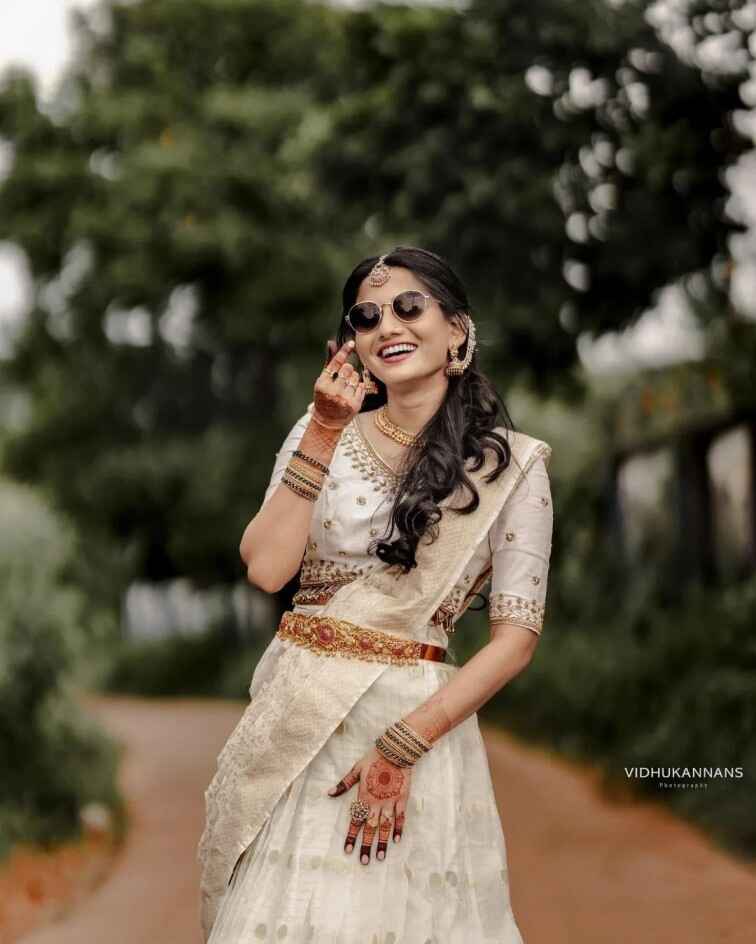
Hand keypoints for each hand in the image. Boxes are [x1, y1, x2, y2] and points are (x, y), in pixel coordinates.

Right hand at [312, 339, 364, 429]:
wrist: (328, 420)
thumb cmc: (324, 397)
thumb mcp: (323, 380)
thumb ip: (329, 362)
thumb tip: (331, 342)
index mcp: (322, 384)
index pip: (335, 363)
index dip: (344, 351)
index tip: (351, 343)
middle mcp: (332, 391)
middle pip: (348, 368)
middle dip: (347, 370)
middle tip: (343, 377)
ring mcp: (344, 399)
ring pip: (356, 377)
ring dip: (353, 379)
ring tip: (346, 387)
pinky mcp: (355, 405)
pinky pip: (361, 386)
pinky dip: (358, 387)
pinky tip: (351, 393)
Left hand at [326, 745, 411, 865]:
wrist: (395, 751)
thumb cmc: (374, 759)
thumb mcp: (356, 769)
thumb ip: (344, 784)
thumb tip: (329, 793)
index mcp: (364, 797)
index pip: (356, 820)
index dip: (352, 836)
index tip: (348, 850)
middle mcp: (376, 803)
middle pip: (370, 828)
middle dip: (367, 845)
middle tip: (364, 861)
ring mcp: (390, 802)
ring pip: (385, 826)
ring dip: (382, 842)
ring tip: (380, 857)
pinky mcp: (402, 799)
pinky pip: (400, 817)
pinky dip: (399, 828)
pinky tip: (397, 840)